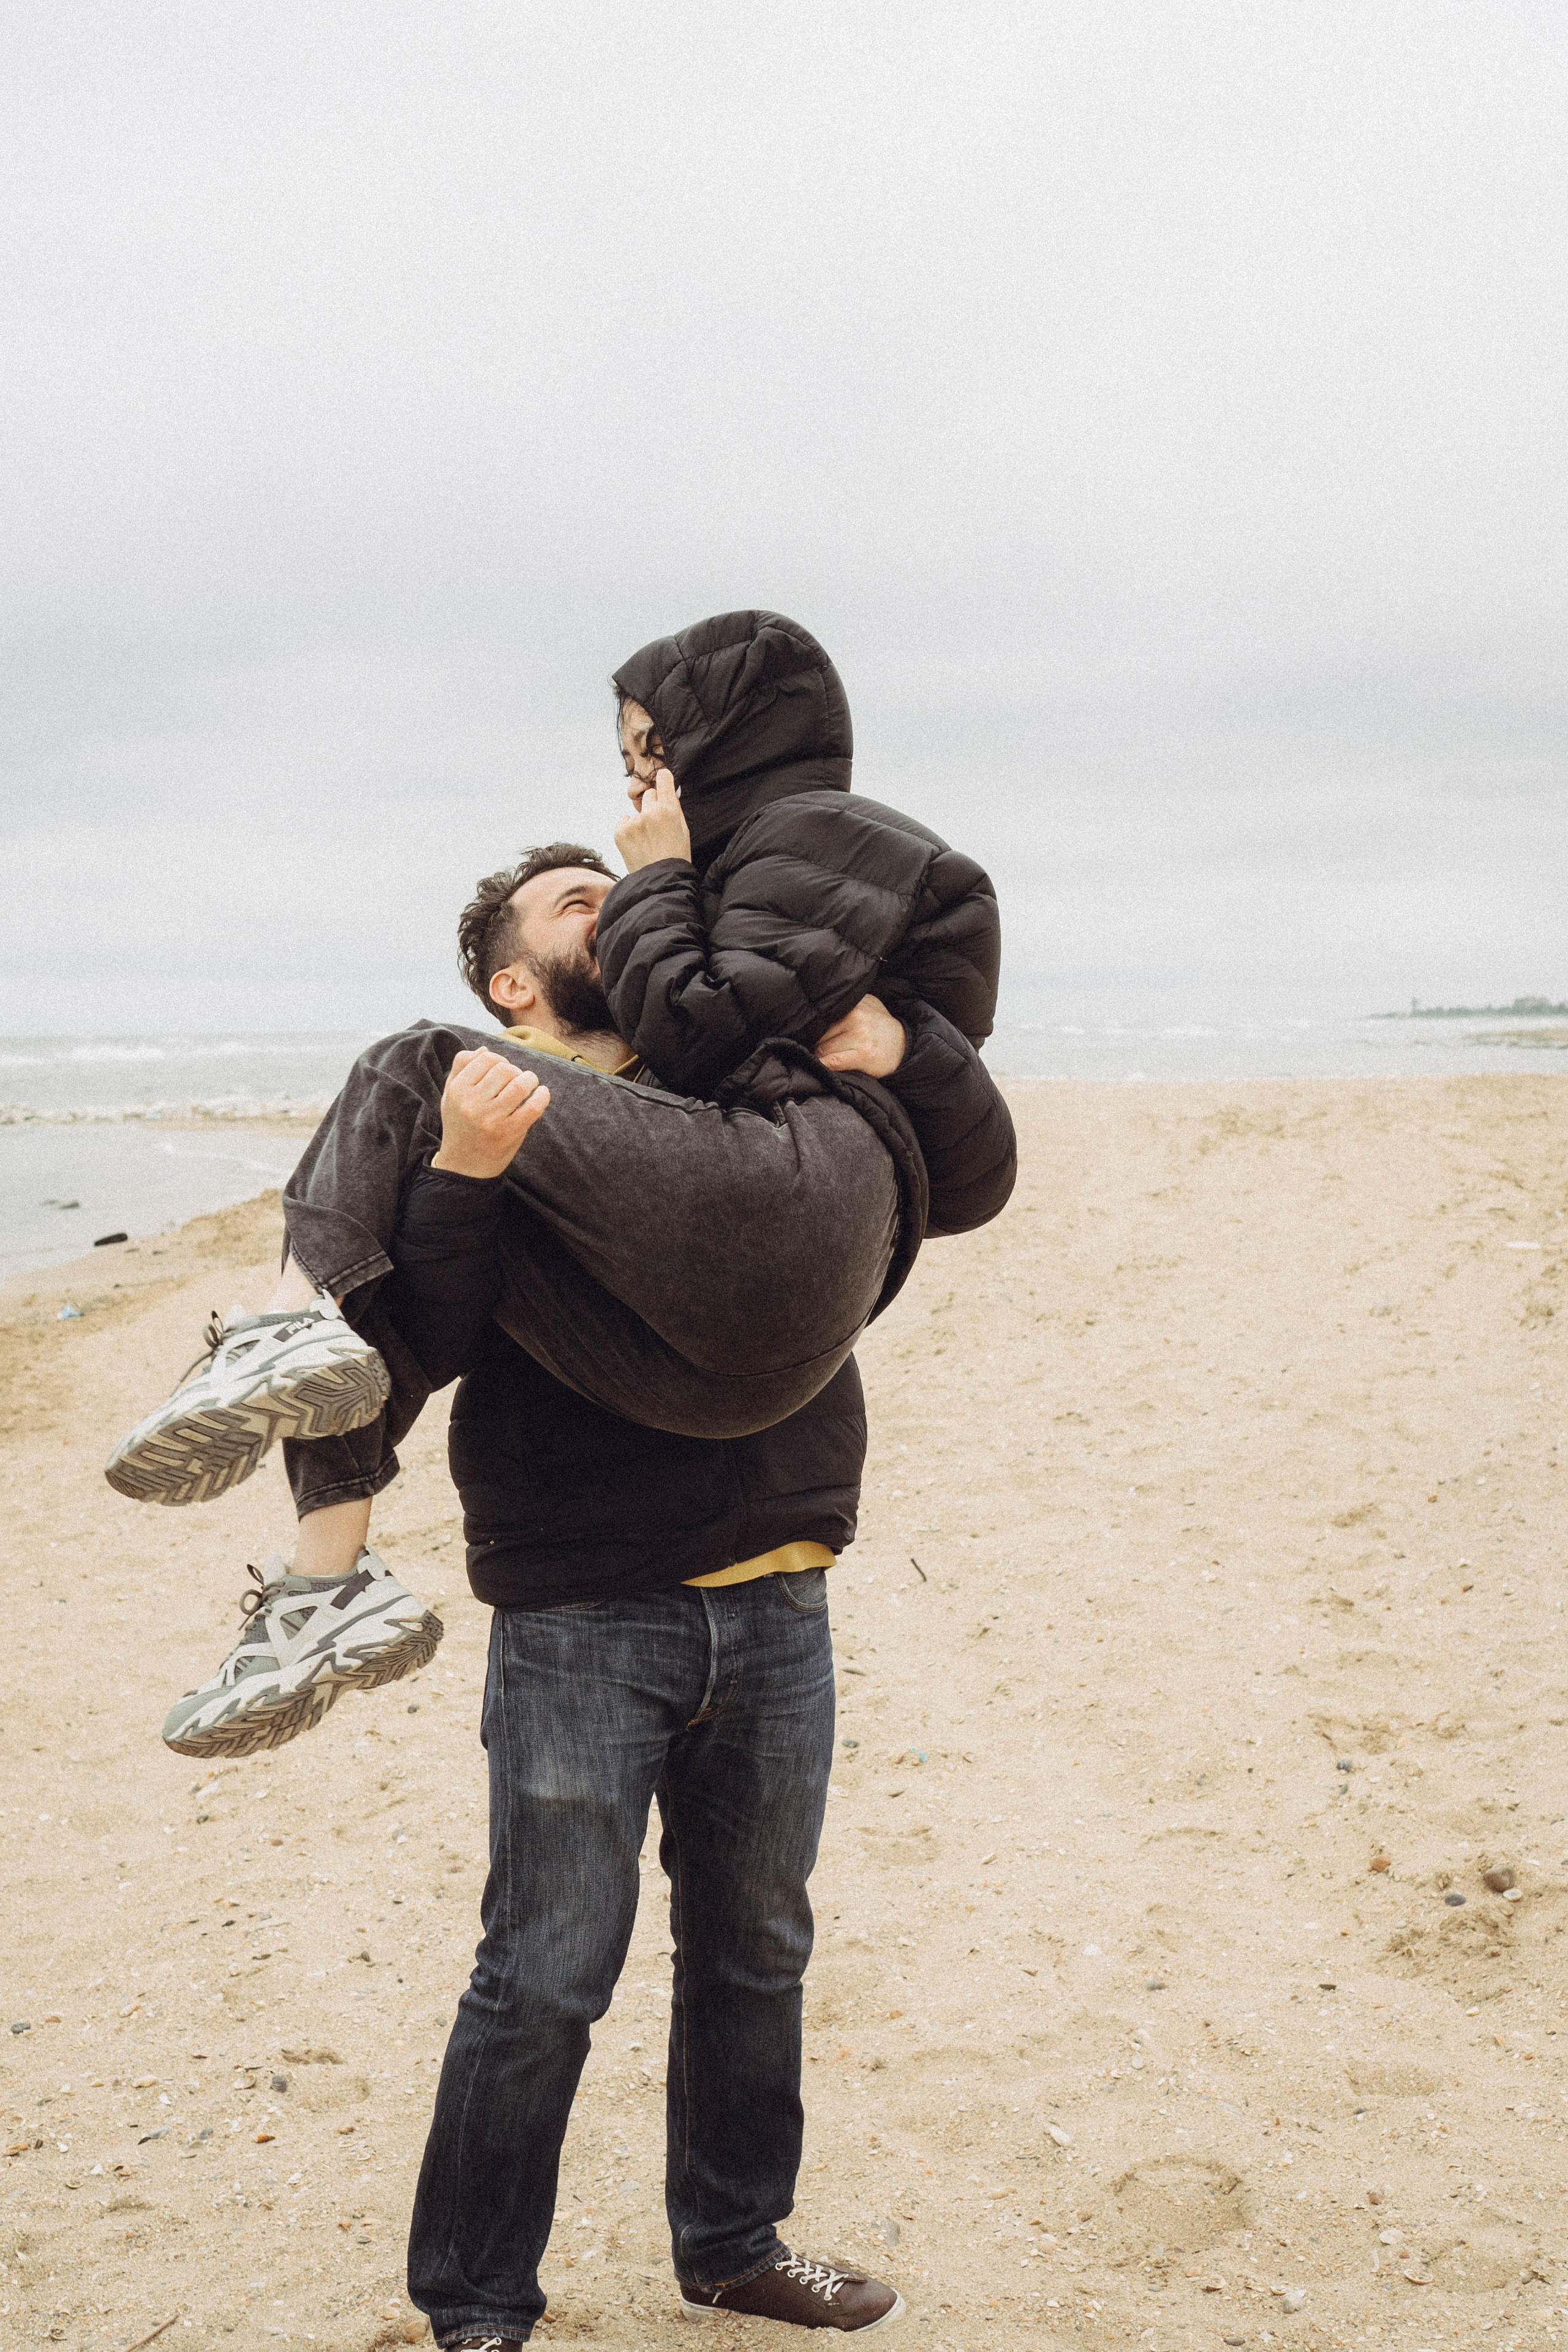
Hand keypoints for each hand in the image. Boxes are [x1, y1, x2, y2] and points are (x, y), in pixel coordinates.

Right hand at [431, 1048, 550, 1179]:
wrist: (464, 1166)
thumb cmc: (460, 1127)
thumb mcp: (450, 1097)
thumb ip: (462, 1071)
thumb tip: (484, 1049)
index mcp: (457, 1091)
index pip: (484, 1058)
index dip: (498, 1059)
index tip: (503, 1070)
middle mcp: (472, 1103)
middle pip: (503, 1068)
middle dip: (515, 1070)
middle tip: (517, 1079)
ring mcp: (491, 1118)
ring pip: (519, 1083)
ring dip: (530, 1079)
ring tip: (530, 1084)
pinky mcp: (509, 1132)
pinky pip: (533, 1107)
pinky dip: (542, 1096)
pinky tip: (542, 1094)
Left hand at [615, 768, 691, 870]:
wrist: (659, 880)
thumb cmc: (675, 857)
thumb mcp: (683, 830)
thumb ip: (675, 808)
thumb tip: (669, 791)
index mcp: (669, 810)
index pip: (663, 778)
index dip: (664, 779)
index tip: (663, 780)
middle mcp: (649, 812)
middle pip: (649, 794)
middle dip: (653, 805)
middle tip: (657, 824)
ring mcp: (633, 822)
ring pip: (636, 811)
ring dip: (640, 820)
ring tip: (647, 840)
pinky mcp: (620, 832)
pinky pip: (624, 821)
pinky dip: (629, 830)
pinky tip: (637, 843)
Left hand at [814, 994, 906, 1078]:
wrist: (905, 1046)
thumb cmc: (880, 1027)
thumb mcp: (866, 1005)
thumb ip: (846, 1004)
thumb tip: (818, 1011)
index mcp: (854, 1004)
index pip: (822, 1017)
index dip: (815, 1028)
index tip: (812, 1035)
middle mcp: (856, 1017)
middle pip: (820, 1034)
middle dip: (817, 1043)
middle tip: (820, 1048)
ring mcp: (860, 1036)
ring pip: (824, 1048)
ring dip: (821, 1056)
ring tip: (827, 1057)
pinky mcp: (863, 1055)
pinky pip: (833, 1062)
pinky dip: (825, 1065)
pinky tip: (825, 1066)